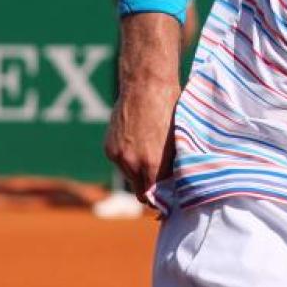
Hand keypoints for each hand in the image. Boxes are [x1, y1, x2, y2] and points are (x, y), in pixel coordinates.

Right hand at [103, 78, 180, 204]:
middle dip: (151, 191)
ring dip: (140, 173)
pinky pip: (120, 162)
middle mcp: (131, 163)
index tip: (168, 201)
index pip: (153, 196)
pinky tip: (141, 145)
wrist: (146, 86)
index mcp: (152, 163)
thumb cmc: (171, 110)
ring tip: (153, 157)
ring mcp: (117, 155)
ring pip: (130, 176)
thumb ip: (173, 163)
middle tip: (163, 186)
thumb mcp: (178, 139)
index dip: (161, 201)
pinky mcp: (109, 147)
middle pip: (139, 191)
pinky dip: (129, 160)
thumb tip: (175, 182)